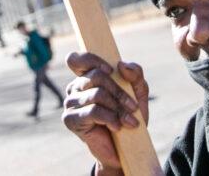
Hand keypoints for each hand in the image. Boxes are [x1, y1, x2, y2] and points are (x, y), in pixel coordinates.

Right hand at [62, 51, 149, 172]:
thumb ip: (135, 75)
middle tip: (133, 107)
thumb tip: (122, 65)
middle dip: (119, 92)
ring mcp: (70, 104)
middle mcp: (75, 88)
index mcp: (87, 77)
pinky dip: (110, 118)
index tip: (110, 70)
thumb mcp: (138, 94)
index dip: (92, 60)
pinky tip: (118, 127)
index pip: (77, 59)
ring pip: (97, 94)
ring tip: (130, 121)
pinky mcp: (70, 120)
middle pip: (97, 76)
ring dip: (118, 108)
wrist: (126, 148)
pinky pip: (93, 111)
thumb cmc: (130, 116)